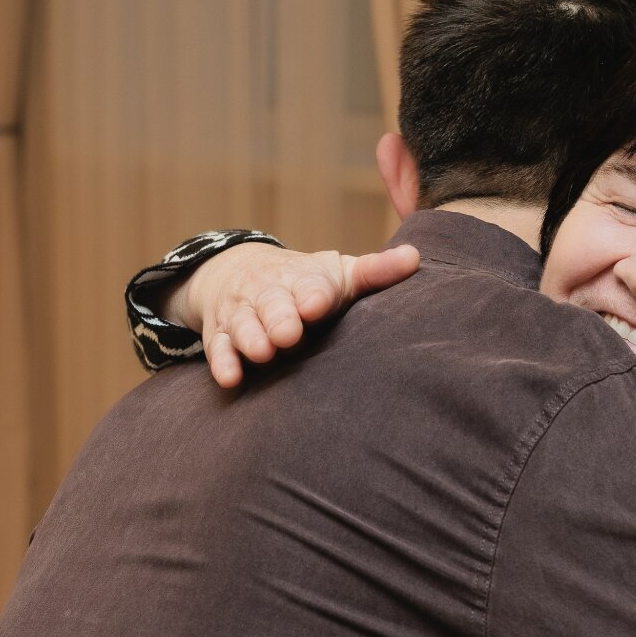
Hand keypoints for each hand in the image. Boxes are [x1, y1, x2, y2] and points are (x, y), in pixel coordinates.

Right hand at [164, 241, 419, 387]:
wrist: (241, 273)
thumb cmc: (308, 284)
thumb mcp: (340, 275)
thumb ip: (376, 273)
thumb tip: (417, 258)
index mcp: (303, 277)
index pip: (310, 284)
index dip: (313, 293)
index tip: (317, 303)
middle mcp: (270, 292)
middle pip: (273, 303)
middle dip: (279, 316)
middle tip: (289, 333)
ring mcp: (243, 314)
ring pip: (243, 324)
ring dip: (251, 337)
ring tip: (263, 352)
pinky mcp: (221, 335)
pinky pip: (219, 347)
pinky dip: (222, 362)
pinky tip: (230, 377)